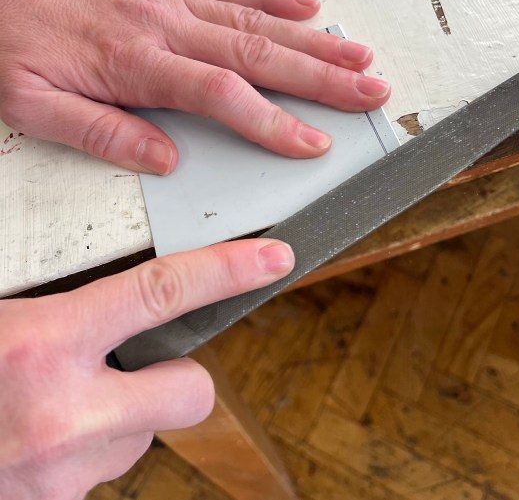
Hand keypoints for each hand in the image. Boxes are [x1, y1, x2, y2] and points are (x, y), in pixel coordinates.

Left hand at [0, 0, 389, 173]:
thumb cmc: (12, 47)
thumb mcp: (35, 108)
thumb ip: (103, 134)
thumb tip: (165, 158)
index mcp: (134, 62)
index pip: (221, 95)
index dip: (274, 121)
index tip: (314, 141)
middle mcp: (163, 24)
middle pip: (258, 53)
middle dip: (321, 78)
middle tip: (368, 92)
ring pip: (256, 20)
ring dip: (313, 40)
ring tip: (358, 56)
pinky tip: (308, 6)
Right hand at [0, 238, 294, 499]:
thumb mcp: (2, 315)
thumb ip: (55, 305)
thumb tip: (110, 298)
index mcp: (39, 345)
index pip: (163, 292)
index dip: (227, 270)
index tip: (275, 258)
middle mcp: (63, 415)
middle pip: (190, 389)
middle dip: (175, 375)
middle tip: (128, 361)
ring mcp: (63, 477)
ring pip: (143, 434)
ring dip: (120, 415)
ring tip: (58, 403)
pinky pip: (104, 471)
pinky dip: (86, 451)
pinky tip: (37, 441)